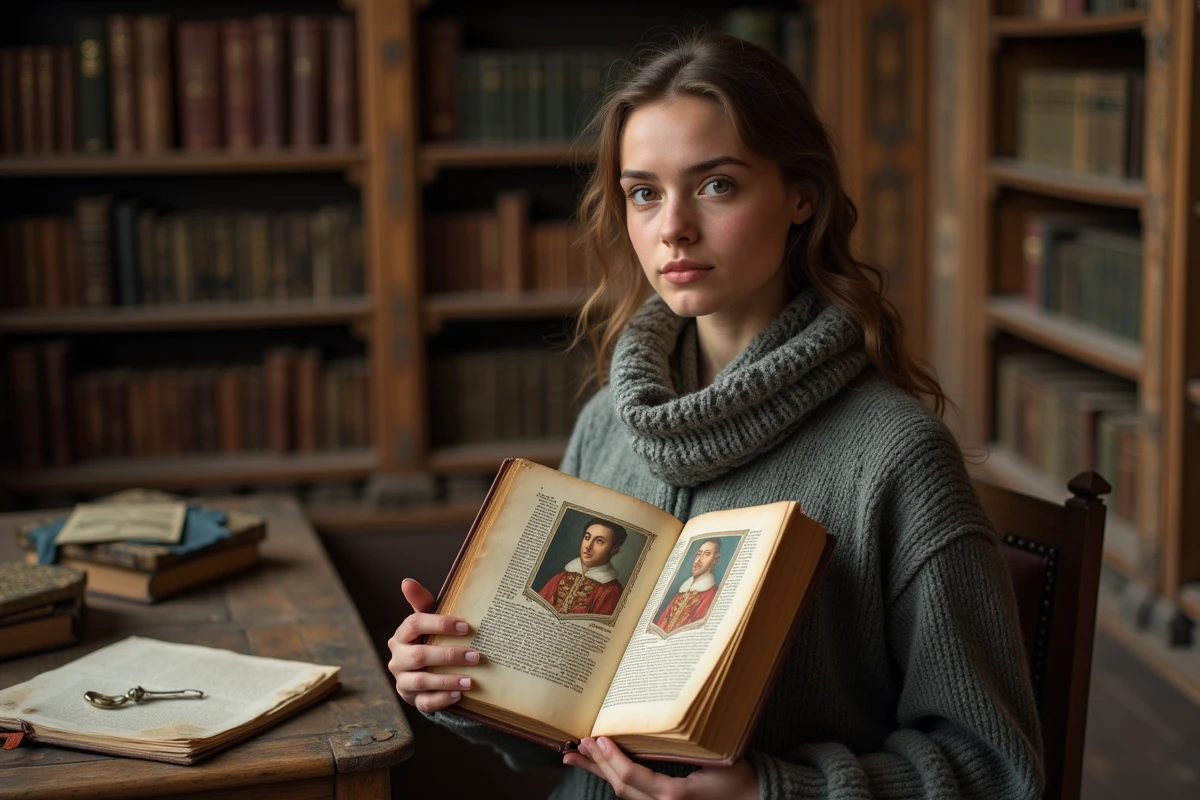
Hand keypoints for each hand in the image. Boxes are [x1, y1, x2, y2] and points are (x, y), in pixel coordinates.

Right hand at [386, 578, 479, 712]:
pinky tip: (459, 694)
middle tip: (476, 656)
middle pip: (419, 655)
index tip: (465, 626)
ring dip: (448, 680)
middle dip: (449, 655)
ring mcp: (403, 680)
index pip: (414, 624)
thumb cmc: (429, 639)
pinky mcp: (411, 699)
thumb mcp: (428, 621)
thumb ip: (422, 603)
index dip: (439, 624)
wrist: (424, 671)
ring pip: (421, 681)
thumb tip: (406, 581)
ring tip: (471, 680)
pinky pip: (424, 702)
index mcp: (401, 635)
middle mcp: (397, 658)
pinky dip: (442, 699)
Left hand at [563, 737, 758, 799]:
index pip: (632, 777)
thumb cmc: (738, 778)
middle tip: (577, 745)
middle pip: (622, 788)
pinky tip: (603, 768)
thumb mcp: (712, 757)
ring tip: (577, 757)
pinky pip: (635, 795)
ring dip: (600, 773)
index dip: (611, 759)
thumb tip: (652, 720)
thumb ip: (682, 746)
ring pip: (625, 794)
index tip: (597, 739)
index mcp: (675, 796)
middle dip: (597, 765)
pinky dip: (616, 780)